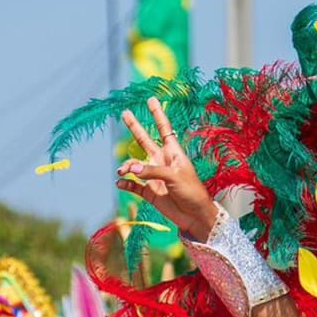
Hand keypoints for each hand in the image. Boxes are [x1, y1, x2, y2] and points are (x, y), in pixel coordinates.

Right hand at [116, 97, 217, 240]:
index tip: (151, 99)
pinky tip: (121, 183)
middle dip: (135, 127)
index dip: (158, 114)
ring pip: (134, 165)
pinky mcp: (149, 192)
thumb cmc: (192, 192)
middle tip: (125, 113)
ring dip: (126, 166)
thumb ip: (152, 170)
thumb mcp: (174, 177)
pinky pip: (133, 185)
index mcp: (173, 153)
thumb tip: (130, 169)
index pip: (164, 129)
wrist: (194, 216)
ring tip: (122, 171)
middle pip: (145, 140)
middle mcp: (161, 162)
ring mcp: (154, 176)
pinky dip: (126, 183)